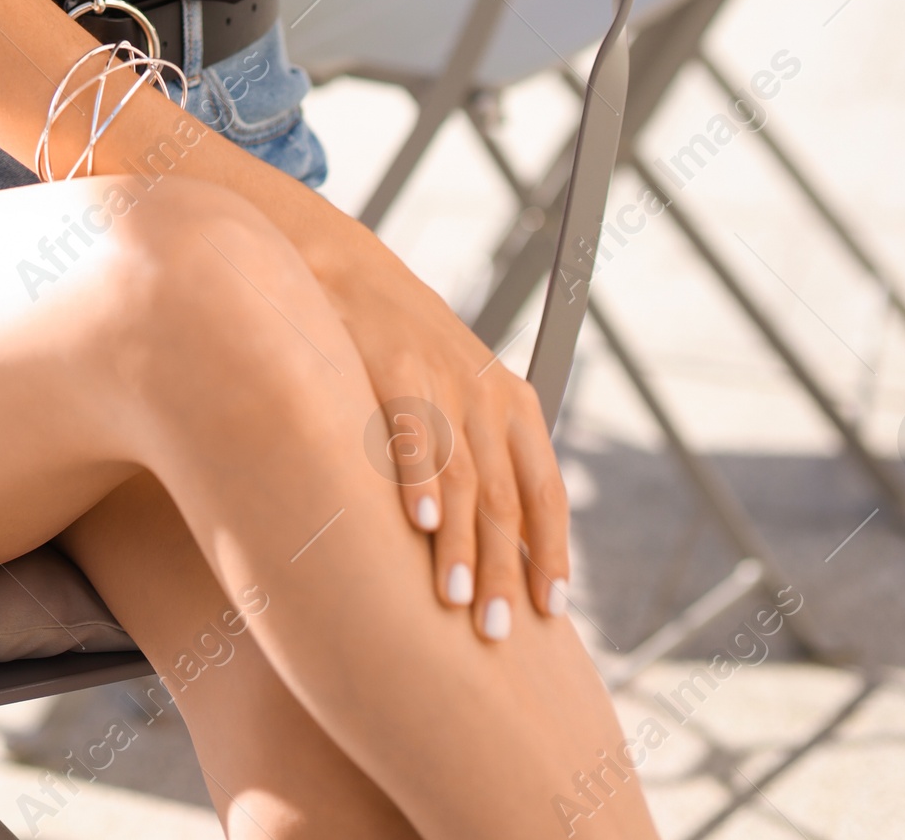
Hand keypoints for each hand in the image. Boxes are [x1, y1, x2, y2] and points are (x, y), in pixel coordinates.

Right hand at [323, 227, 570, 640]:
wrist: (352, 272)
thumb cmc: (410, 353)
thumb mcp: (465, 398)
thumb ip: (489, 463)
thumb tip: (510, 555)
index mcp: (516, 407)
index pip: (547, 492)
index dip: (552, 554)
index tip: (552, 613)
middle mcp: (488, 395)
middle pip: (506, 497)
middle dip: (504, 570)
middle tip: (497, 633)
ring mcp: (442, 381)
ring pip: (462, 476)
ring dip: (462, 544)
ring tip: (457, 599)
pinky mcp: (394, 367)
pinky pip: (413, 433)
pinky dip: (419, 480)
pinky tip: (420, 524)